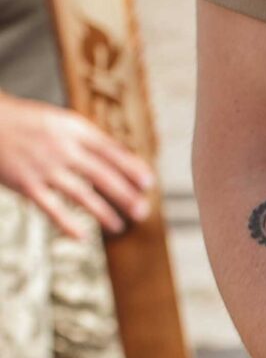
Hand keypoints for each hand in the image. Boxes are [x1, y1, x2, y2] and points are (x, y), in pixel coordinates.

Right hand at [0, 92, 154, 237]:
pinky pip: (51, 208)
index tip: (148, 183)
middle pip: (103, 175)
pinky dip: (67, 224)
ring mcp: (44, 166)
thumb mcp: (59, 121)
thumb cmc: (24, 122)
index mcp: (73, 129)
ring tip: (118, 227)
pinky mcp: (26, 183)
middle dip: (126, 196)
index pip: (111, 151)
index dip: (132, 168)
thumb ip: (86, 138)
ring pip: (82, 195)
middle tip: (142, 212)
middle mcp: (62, 147)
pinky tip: (82, 237)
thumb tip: (122, 159)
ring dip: (104, 214)